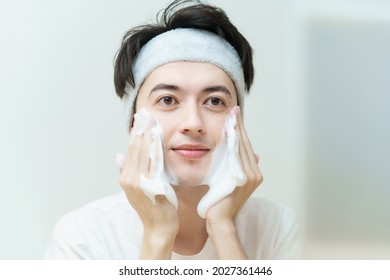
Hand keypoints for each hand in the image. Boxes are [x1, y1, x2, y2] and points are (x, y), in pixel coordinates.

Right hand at [119, 118, 177, 258]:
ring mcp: (138, 182)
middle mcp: (129, 178)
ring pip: (143, 152)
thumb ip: (126, 170)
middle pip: (135, 148)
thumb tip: (117, 154)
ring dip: (147, 133)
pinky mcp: (151, 184)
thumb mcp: (135, 188)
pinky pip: (154, 161)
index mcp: (125, 177)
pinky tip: (157, 135)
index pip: (130, 150)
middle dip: (141, 128)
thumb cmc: (151, 207)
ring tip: (150, 118)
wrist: (158, 226)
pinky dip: (155, 147)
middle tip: (145, 111)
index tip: (139, 118)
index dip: (135, 132)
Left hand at [205, 106, 262, 258]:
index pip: (245, 147)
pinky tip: (231, 130)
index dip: (240, 131)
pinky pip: (238, 156)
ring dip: (237, 130)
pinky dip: (235, 142)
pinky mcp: (245, 178)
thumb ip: (235, 168)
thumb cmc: (218, 202)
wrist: (219, 219)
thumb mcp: (227, 181)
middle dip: (239, 126)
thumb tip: (246, 155)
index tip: (234, 116)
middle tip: (234, 109)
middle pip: (246, 144)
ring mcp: (252, 176)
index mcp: (253, 173)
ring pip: (242, 147)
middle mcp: (255, 173)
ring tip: (233, 115)